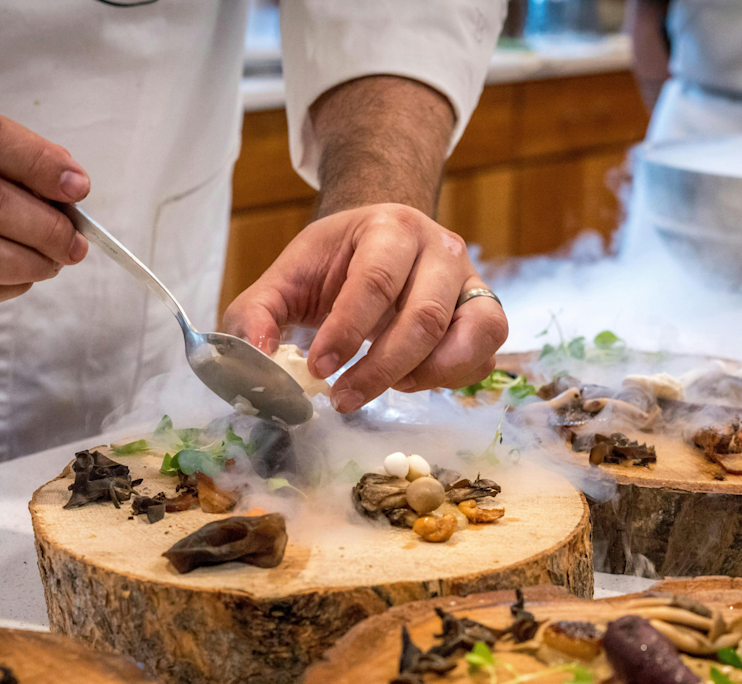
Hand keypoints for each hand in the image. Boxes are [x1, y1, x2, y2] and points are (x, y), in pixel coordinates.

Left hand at [222, 203, 508, 412]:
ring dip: (425, 376)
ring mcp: (471, 281)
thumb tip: (256, 359)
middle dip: (381, 369)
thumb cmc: (335, 262)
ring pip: (470, 336)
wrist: (383, 241)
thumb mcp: (287, 277)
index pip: (374, 282)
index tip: (318, 370)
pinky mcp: (486, 313)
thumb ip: (257, 314)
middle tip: (343, 399)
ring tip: (386, 387)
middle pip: (424, 317)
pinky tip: (411, 380)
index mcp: (390, 228)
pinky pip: (484, 356)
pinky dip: (450, 379)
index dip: (347, 332)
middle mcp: (441, 249)